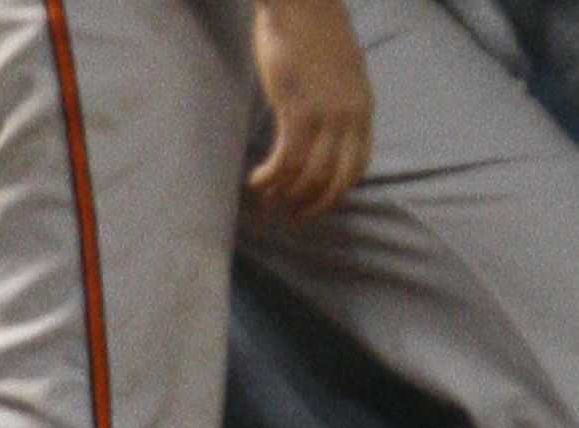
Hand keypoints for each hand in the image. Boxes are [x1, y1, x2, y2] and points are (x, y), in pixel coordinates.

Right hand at [249, 0, 372, 219]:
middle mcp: (350, 117)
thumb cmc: (313, 31)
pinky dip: (271, 177)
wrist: (304, 5)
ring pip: (309, 174)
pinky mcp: (299, 110)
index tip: (314, 203)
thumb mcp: (336, 70)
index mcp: (362, 107)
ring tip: (265, 198)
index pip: (357, 165)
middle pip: (335, 178)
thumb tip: (319, 122)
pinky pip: (287, 159)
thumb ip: (335, 97)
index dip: (335, 192)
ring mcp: (327, 115)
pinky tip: (256, 179)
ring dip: (285, 193)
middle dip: (312, 203)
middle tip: (289, 216)